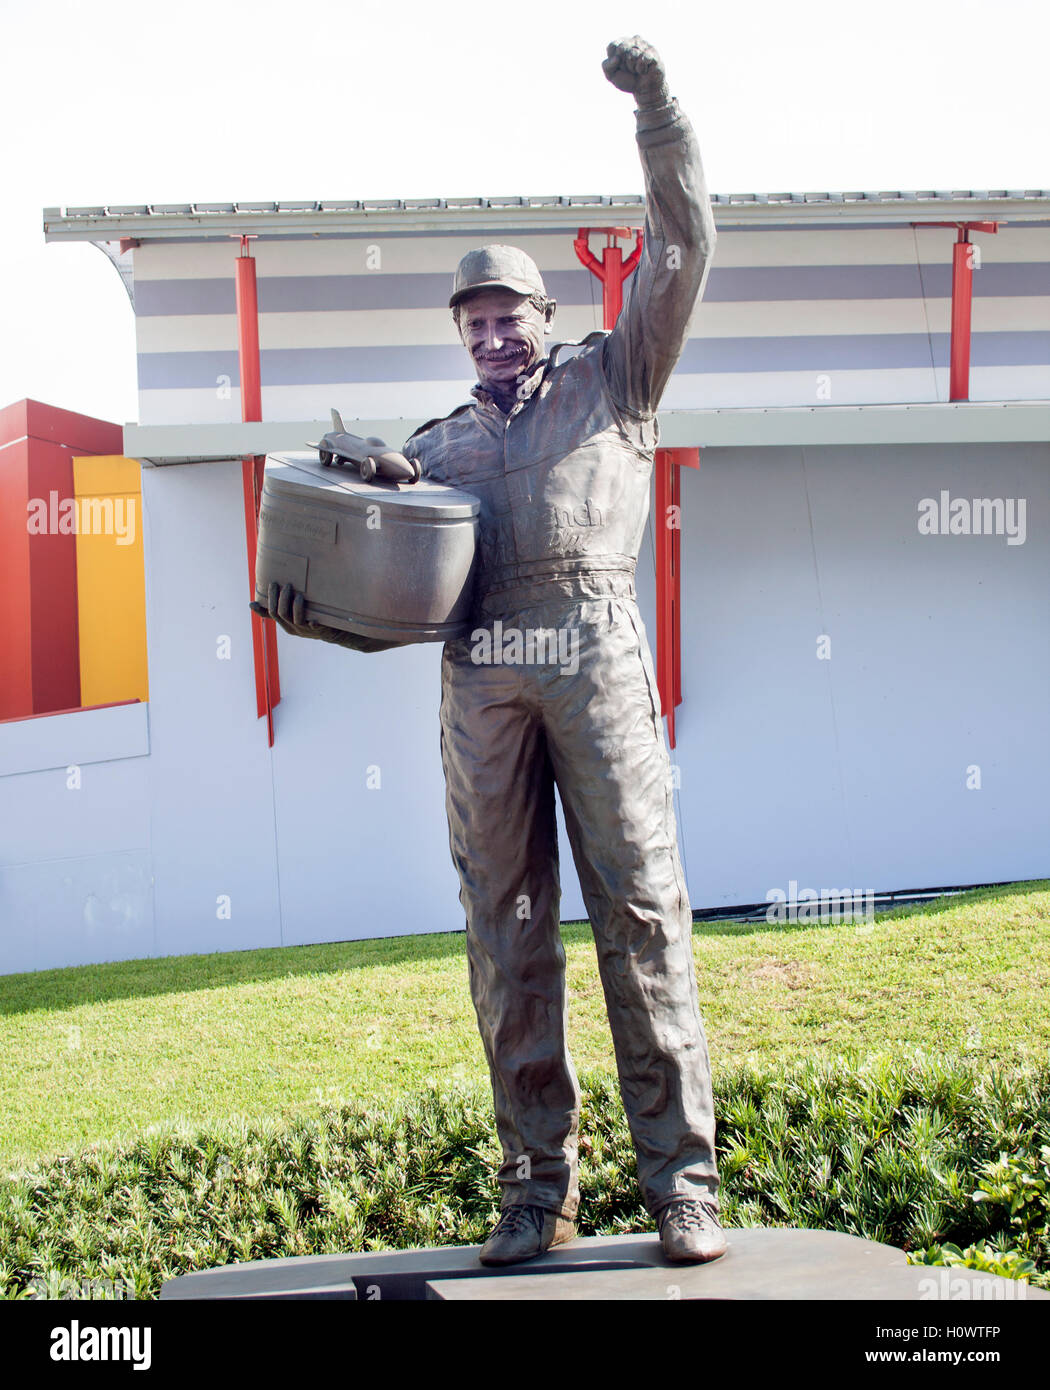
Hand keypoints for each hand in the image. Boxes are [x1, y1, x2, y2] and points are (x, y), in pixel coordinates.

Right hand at [251, 581, 398, 652]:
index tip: (266, 587)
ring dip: (294, 605)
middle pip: (279, 614)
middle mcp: (293, 628)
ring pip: (294, 618)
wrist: (340, 630)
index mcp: (286, 622)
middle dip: (280, 598)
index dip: (266, 602)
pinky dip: (311, 621)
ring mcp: (306, 631)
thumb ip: (285, 601)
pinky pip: (314, 627)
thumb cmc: (318, 615)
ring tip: (297, 593)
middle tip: (285, 584)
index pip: (270, 613)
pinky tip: (312, 616)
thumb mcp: (299, 608)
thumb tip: (266, 592)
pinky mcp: (320, 632)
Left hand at [602, 36, 669, 107]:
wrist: (644, 91)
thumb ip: (606, 66)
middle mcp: (633, 41)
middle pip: (621, 49)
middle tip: (630, 69)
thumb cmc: (628, 80)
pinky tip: (645, 70)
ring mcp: (644, 44)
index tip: (620, 66)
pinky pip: (643, 59)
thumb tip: (617, 58)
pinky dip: (641, 69)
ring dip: (633, 68)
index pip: (612, 46)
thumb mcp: (611, 75)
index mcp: (621, 43)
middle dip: (624, 64)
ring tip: (638, 70)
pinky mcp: (652, 52)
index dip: (614, 61)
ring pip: (632, 54)